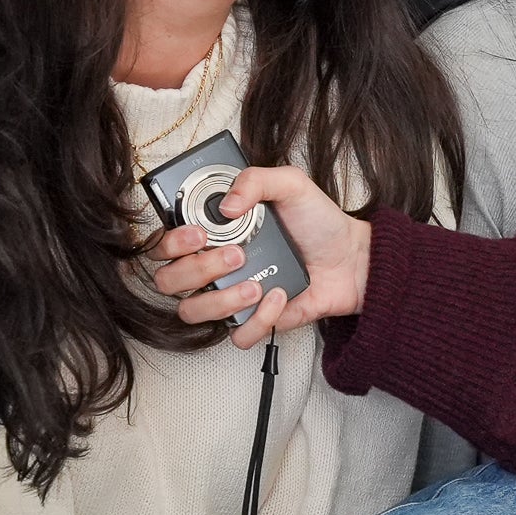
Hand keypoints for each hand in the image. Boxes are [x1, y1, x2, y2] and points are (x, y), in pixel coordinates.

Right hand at [148, 167, 371, 350]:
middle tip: (235, 255)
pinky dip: (258, 319)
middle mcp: (214, 266)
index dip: (170, 243)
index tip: (198, 234)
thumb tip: (226, 205)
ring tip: (255, 283)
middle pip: (168, 281)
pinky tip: (279, 296)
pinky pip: (237, 335)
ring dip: (221, 299)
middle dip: (195, 270)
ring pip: (193, 312)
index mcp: (213, 233)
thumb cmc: (317, 222)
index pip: (163, 245)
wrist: (351, 259)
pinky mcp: (255, 321)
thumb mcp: (290, 184)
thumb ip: (256, 180)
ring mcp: (231, 295)